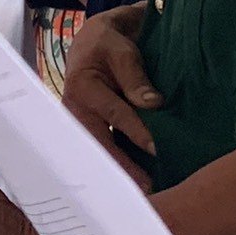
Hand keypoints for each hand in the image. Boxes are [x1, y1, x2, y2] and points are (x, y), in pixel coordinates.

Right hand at [62, 5, 160, 184]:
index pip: (115, 114)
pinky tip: (139, 180)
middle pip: (101, 144)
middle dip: (122, 168)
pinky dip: (121, 165)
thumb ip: (135, 76)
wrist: (94, 41)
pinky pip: (107, 149)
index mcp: (82, 88)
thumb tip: (153, 105)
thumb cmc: (107, 42)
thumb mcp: (121, 50)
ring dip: (121, 171)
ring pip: (102, 152)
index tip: (157, 149)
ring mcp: (84, 124)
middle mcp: (78, 111)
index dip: (137, 132)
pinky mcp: (94, 131)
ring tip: (144, 193)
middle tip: (146, 190)